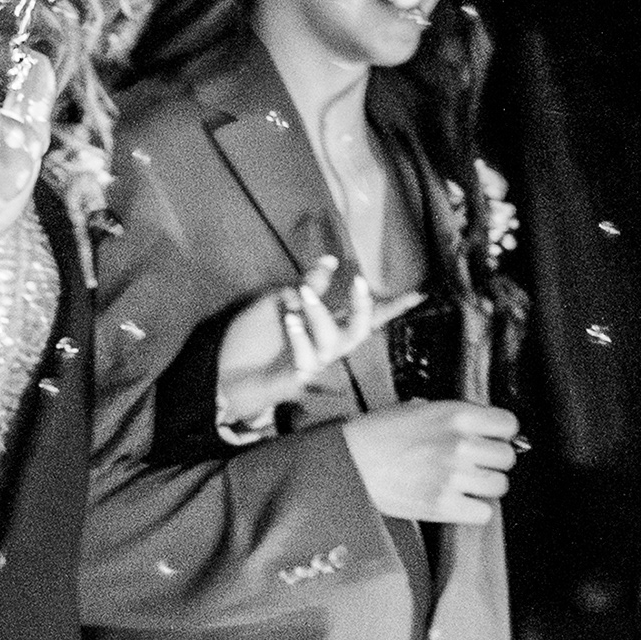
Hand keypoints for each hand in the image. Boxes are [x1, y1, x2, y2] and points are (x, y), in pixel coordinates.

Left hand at [217, 258, 421, 438]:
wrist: (222, 372)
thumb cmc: (251, 339)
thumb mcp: (279, 301)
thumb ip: (307, 286)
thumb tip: (331, 261)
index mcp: (322, 324)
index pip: (363, 314)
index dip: (391, 306)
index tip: (418, 294)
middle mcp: (324, 345)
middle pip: (360, 329)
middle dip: (364, 306)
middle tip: (357, 281)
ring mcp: (313, 362)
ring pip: (335, 341)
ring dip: (321, 315)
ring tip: (301, 297)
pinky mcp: (297, 377)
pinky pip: (308, 356)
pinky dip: (300, 336)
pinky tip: (290, 321)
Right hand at [342, 399, 521, 523]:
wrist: (348, 463)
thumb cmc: (377, 434)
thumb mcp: (418, 408)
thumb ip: (453, 416)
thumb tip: (482, 427)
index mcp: (456, 415)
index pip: (509, 424)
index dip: (501, 433)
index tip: (492, 439)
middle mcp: (460, 444)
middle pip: (507, 458)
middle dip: (494, 461)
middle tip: (476, 464)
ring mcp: (452, 476)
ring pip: (499, 486)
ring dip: (485, 486)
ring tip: (464, 483)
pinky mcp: (442, 506)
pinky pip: (483, 513)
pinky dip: (474, 510)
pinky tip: (457, 502)